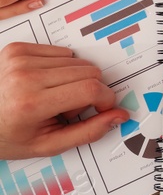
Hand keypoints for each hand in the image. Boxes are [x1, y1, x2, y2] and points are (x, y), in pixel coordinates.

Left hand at [0, 42, 128, 159]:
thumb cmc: (7, 136)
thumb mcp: (48, 145)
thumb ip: (89, 132)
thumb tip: (119, 115)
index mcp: (32, 103)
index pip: (91, 89)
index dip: (106, 99)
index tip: (103, 109)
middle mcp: (25, 77)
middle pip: (89, 72)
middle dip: (88, 92)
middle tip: (66, 109)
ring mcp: (19, 60)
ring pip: (78, 62)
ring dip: (73, 80)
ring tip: (51, 97)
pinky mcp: (16, 49)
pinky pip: (61, 52)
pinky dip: (60, 68)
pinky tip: (44, 84)